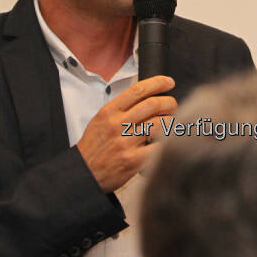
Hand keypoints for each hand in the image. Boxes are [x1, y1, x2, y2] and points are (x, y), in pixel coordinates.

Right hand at [77, 75, 175, 191]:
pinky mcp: (133, 160)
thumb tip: (148, 97)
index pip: (137, 90)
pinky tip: (167, 141)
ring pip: (160, 124)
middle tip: (172, 106)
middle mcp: (117, 125)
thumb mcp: (101, 120)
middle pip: (153, 104)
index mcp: (109, 112)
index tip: (168, 82)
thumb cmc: (94, 147)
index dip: (157, 83)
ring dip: (171, 122)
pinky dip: (167, 142)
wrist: (84, 173)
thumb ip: (121, 108)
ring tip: (171, 124)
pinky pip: (159, 146)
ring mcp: (126, 143)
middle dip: (169, 103)